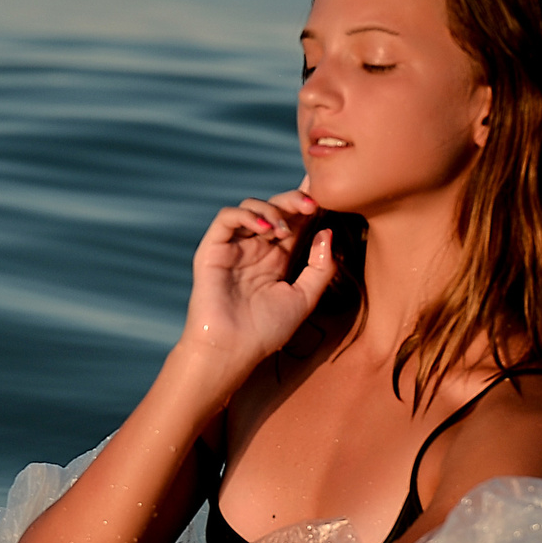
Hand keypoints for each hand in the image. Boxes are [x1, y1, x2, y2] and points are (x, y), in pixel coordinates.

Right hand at [178, 187, 337, 377]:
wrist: (232, 349)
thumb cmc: (266, 330)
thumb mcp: (305, 298)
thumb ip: (321, 267)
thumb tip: (326, 232)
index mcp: (277, 257)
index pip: (294, 221)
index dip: (308, 203)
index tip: (328, 192)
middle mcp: (256, 247)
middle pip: (276, 207)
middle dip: (294, 199)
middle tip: (312, 205)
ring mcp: (234, 246)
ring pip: (251, 207)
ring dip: (272, 210)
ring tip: (283, 231)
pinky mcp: (213, 249)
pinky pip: (226, 218)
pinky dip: (247, 215)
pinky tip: (265, 229)